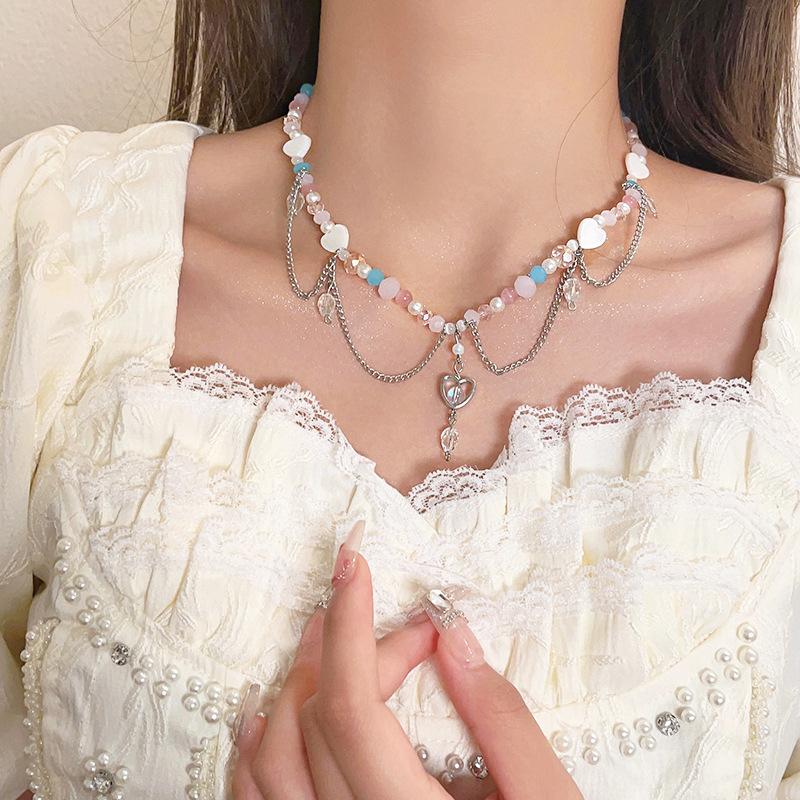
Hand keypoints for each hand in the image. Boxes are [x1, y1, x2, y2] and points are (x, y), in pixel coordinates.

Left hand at [233, 520, 582, 799]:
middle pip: (316, 722)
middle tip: (392, 618)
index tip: (354, 565)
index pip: (352, 709)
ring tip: (325, 636)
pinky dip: (254, 751)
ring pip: (268, 764)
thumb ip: (502, 720)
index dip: (350, 628)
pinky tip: (266, 712)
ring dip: (292, 685)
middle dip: (348, 649)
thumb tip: (453, 638)